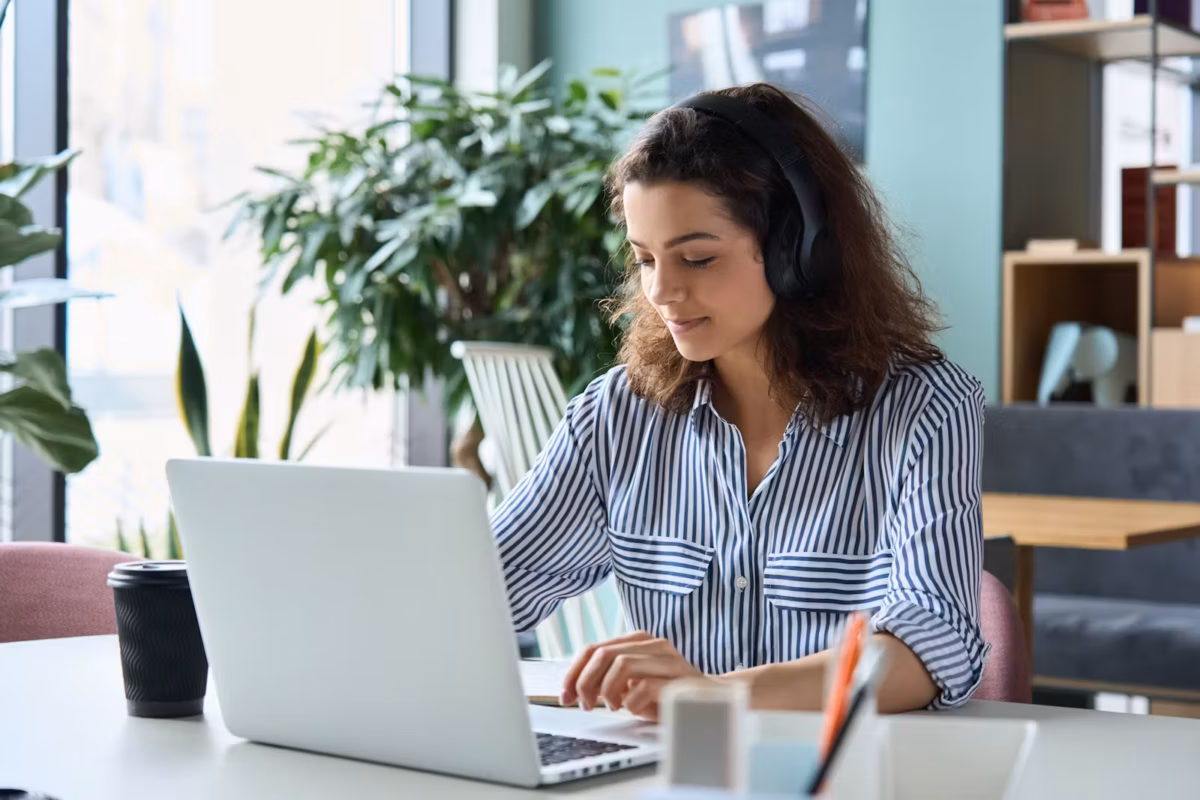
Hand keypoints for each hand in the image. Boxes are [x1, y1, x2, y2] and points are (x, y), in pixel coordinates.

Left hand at [560, 631, 710, 720]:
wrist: (713, 700)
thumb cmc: (668, 694)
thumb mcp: (633, 683)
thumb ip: (609, 677)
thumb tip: (574, 688)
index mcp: (638, 641)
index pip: (593, 648)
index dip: (573, 672)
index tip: (566, 695)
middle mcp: (653, 644)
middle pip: (603, 654)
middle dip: (586, 682)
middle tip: (586, 705)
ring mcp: (668, 660)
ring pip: (621, 663)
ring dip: (607, 690)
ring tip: (613, 706)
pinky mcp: (679, 679)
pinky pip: (643, 686)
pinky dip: (631, 701)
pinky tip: (633, 709)